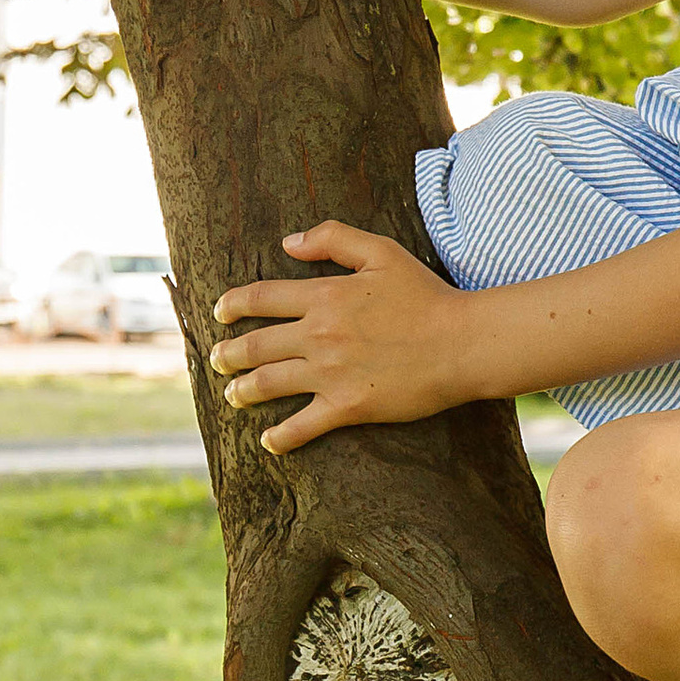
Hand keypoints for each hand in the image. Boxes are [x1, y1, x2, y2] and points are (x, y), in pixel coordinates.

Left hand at [210, 221, 486, 452]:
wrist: (461, 343)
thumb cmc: (427, 295)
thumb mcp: (383, 252)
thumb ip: (334, 238)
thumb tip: (288, 243)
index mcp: (325, 295)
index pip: (261, 298)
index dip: (233, 305)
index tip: (220, 313)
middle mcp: (319, 334)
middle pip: (256, 345)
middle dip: (228, 355)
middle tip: (217, 360)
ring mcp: (330, 373)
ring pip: (268, 384)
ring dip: (243, 391)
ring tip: (233, 395)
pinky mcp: (348, 406)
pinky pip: (302, 426)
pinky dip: (280, 437)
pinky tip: (269, 441)